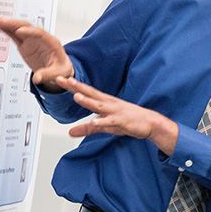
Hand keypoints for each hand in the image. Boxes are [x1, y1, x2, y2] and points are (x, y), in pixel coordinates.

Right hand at [0, 16, 72, 92]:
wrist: (58, 68)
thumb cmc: (61, 68)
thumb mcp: (57, 73)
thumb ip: (47, 75)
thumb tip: (37, 79)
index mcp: (51, 43)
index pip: (40, 34)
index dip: (29, 32)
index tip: (19, 31)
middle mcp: (41, 38)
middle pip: (28, 28)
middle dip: (16, 24)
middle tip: (4, 22)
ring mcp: (32, 40)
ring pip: (20, 29)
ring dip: (9, 24)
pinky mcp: (25, 44)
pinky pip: (15, 35)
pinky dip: (7, 30)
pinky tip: (0, 26)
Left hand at [56, 76, 178, 154]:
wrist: (150, 122)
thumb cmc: (128, 121)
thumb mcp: (105, 126)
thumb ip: (87, 128)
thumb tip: (70, 132)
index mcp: (104, 102)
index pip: (86, 92)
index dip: (72, 86)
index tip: (60, 79)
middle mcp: (109, 103)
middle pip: (90, 93)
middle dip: (76, 87)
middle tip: (62, 80)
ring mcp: (115, 111)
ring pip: (99, 106)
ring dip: (87, 101)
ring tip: (76, 96)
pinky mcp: (122, 121)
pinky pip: (110, 122)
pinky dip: (102, 122)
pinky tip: (94, 122)